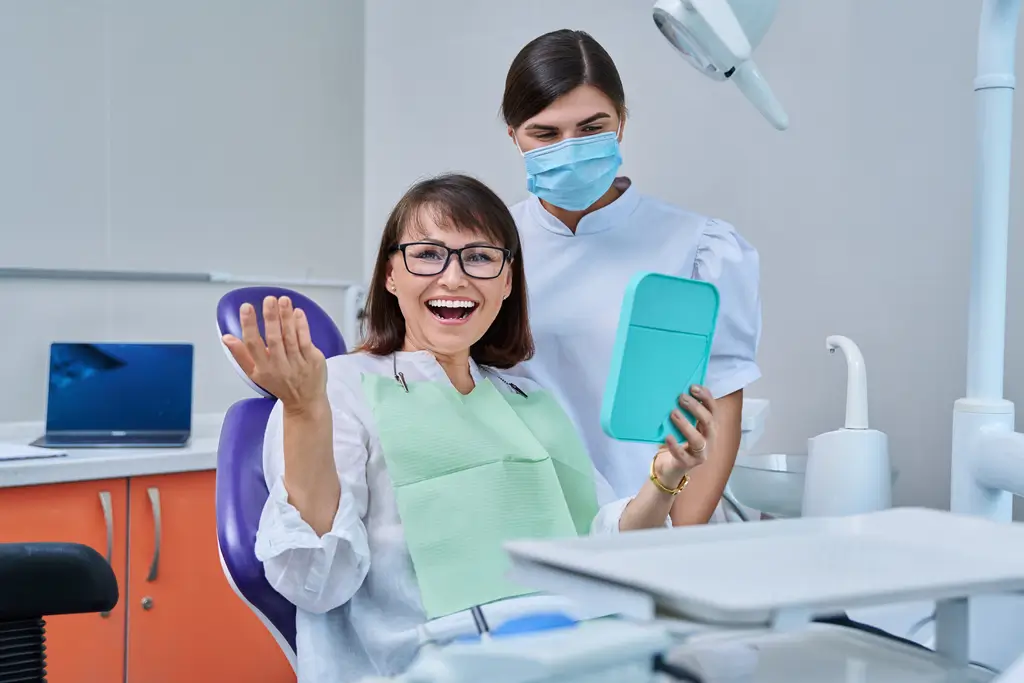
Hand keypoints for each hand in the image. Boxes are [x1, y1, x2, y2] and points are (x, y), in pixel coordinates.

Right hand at [221, 296, 326, 412]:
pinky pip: (306, 340)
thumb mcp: (255, 373)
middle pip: (273, 339)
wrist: (304, 402)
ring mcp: (297, 363)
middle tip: (268, 299)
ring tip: (283, 300)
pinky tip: (298, 312)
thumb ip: (241, 354)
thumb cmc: (279, 384)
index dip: (248, 325)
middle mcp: (279, 366)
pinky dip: (302, 326)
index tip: (246, 308)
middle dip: (270, 318)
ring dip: (286, 317)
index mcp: (262, 368)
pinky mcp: (312, 360)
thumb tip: (226, 337)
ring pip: (290, 337)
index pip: (252, 344)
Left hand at [656, 385, 717, 486]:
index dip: (706, 397)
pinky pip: (682, 455)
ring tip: (673, 413)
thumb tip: (677, 391)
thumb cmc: (679, 441)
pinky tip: (667, 437)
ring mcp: (700, 454)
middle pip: (708, 422)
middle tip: (681, 397)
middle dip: (696, 408)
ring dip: (686, 424)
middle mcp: (709, 440)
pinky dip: (675, 445)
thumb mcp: (684, 425)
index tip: (693, 387)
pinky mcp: (688, 464)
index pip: (713, 410)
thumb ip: (685, 412)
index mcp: (710, 428)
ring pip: (698, 439)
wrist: (670, 467)